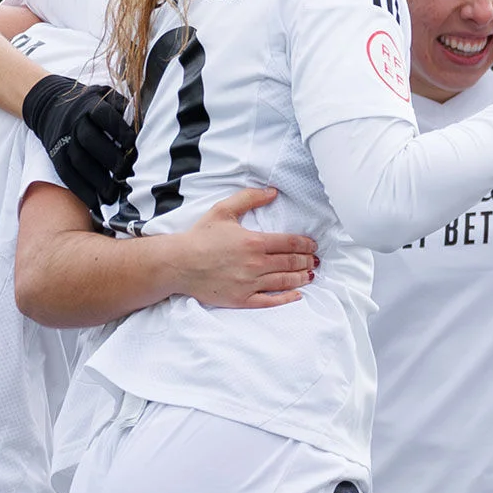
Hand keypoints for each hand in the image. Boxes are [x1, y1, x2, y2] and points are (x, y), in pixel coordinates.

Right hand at [21, 75, 136, 210]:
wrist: (51, 104)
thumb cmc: (91, 104)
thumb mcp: (106, 97)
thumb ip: (125, 109)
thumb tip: (151, 125)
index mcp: (89, 105)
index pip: (104, 115)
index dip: (120, 130)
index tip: (135, 145)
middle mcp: (74, 122)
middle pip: (90, 140)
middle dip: (110, 159)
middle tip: (128, 175)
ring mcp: (63, 140)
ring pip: (78, 161)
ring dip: (96, 180)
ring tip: (114, 196)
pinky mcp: (55, 155)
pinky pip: (67, 175)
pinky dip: (82, 191)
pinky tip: (96, 203)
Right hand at [170, 187, 317, 309]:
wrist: (177, 264)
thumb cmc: (199, 236)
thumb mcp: (223, 210)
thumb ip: (249, 198)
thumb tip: (272, 192)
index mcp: (254, 242)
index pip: (290, 243)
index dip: (306, 244)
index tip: (313, 245)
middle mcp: (255, 264)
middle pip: (291, 262)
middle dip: (307, 261)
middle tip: (315, 260)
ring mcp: (249, 283)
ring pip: (284, 281)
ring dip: (302, 278)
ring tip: (311, 275)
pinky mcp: (241, 299)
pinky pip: (269, 301)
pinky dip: (286, 298)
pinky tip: (297, 295)